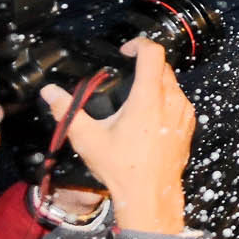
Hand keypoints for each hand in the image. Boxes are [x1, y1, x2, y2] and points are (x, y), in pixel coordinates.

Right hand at [41, 37, 193, 232]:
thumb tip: (49, 92)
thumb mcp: (88, 138)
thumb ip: (66, 111)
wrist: (150, 195)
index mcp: (148, 97)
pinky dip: (165, 100)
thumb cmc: (122, 168)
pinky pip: (179, 101)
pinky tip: (148, 116)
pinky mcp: (189, 125)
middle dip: (144, 64)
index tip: (125, 51)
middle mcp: (171, 100)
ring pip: (173, 84)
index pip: (153, 53)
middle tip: (125, 74)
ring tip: (134, 98)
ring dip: (156, 82)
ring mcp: (184, 113)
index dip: (138, 44)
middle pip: (163, 66)